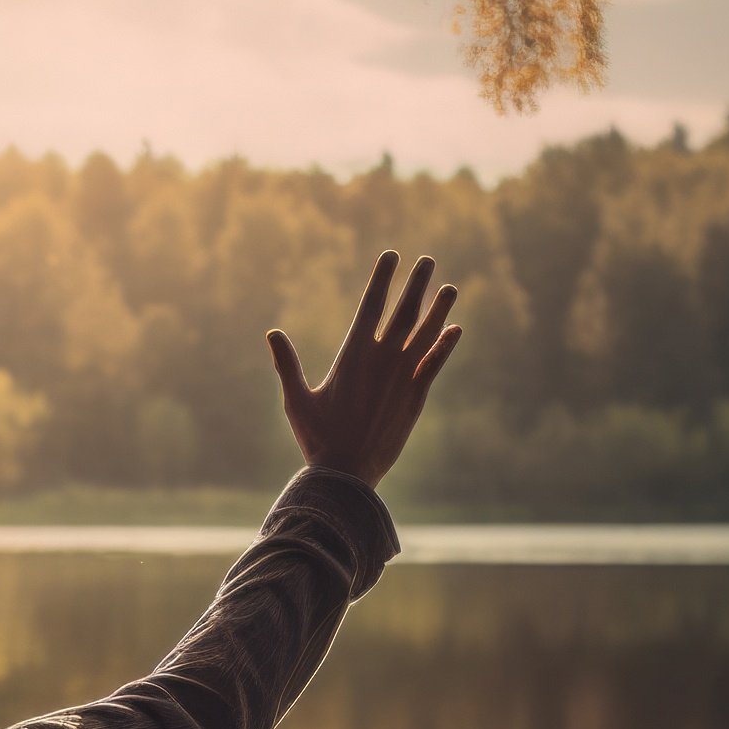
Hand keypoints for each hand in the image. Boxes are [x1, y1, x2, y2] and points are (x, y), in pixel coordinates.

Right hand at [265, 251, 461, 486]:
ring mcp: (402, 378)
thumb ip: (287, 364)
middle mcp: (382, 360)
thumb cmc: (318, 437)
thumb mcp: (296, 399)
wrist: (347, 473)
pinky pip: (434, 364)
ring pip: (425, 334)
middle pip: (403, 312)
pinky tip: (456, 330)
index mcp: (353, 355)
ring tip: (451, 287)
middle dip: (416, 284)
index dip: (382, 278)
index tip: (391, 256)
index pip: (371, 305)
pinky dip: (445, 346)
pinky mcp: (416, 398)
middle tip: (427, 260)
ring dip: (439, 309)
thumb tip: (272, 333)